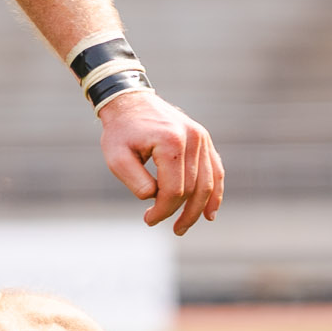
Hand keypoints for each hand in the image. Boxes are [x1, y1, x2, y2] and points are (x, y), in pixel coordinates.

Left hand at [99, 90, 224, 233]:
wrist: (130, 102)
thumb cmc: (121, 131)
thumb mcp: (116, 157)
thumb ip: (135, 181)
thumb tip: (155, 198)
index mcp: (171, 142)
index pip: (174, 189)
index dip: (164, 210)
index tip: (148, 220)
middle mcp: (193, 138)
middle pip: (193, 188)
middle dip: (180, 213)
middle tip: (169, 229)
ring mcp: (202, 137)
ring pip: (208, 182)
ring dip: (199, 209)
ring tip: (183, 227)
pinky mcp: (204, 139)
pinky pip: (216, 170)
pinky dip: (215, 192)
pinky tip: (210, 213)